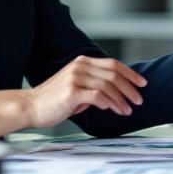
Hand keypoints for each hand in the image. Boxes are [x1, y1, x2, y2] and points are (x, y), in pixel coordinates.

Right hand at [24, 55, 147, 126]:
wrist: (30, 107)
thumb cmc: (54, 100)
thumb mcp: (76, 86)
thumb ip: (94, 84)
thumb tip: (117, 91)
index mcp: (82, 62)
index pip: (113, 64)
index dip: (130, 74)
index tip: (142, 84)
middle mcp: (80, 66)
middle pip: (114, 74)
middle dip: (130, 88)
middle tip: (139, 101)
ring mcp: (75, 78)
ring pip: (108, 86)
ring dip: (121, 100)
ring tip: (128, 110)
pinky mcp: (72, 92)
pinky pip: (98, 96)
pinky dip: (109, 103)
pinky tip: (114, 110)